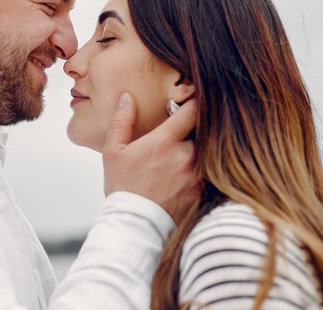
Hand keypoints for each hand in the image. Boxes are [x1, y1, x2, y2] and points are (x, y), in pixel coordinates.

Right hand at [102, 93, 200, 224]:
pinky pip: (209, 170)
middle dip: (195, 127)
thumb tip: (127, 98)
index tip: (187, 104)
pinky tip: (187, 170)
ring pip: (207, 150)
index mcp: (165, 142)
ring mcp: (198, 174)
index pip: (191, 110)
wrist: (135, 224)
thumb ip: (122, 121)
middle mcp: (186, 155)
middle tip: (186, 128)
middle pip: (202, 130)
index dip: (191, 103)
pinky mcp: (203, 190)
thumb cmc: (122, 187)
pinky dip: (202, 166)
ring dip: (199, 147)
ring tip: (186, 151)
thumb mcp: (113, 152)